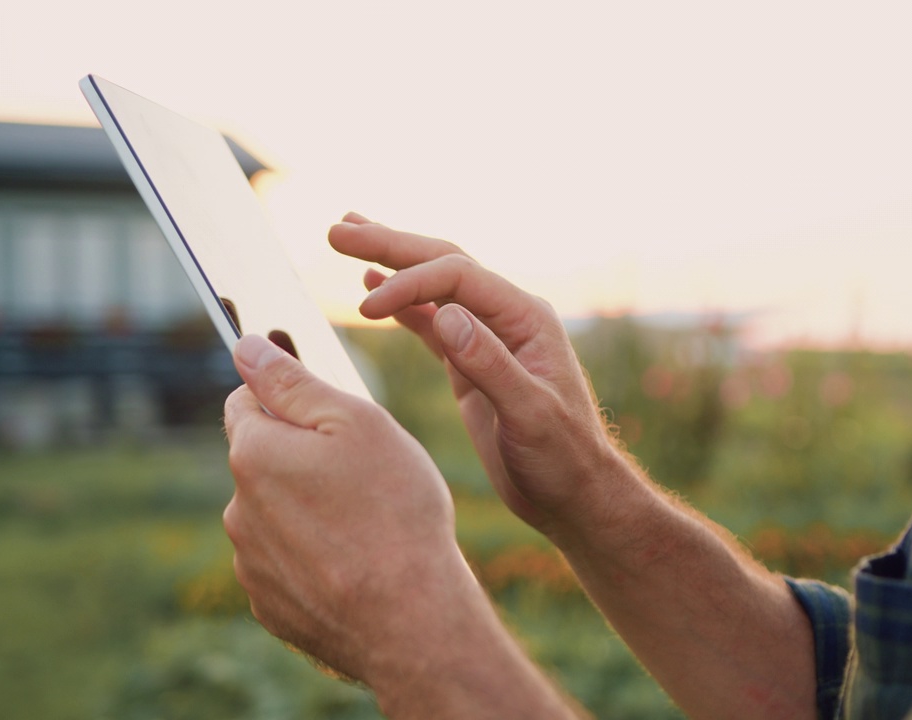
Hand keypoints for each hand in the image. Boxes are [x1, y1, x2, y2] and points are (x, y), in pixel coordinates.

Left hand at [222, 334, 467, 681]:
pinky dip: (315, 558)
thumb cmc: (395, 511)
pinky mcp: (272, 605)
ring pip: (276, 515)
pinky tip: (358, 564)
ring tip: (369, 525)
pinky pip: (288, 564)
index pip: (246, 401)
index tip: (328, 414)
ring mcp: (252, 563)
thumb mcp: (357, 423)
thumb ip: (295, 383)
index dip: (288, 396)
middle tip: (366, 473)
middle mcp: (238, 508)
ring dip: (309, 510)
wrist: (411, 618)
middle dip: (302, 457)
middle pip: (264, 460)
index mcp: (254, 453)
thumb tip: (247, 347)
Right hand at [329, 213, 633, 537]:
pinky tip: (370, 287)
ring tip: (346, 237)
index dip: (409, 282)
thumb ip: (490, 364)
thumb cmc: (562, 457)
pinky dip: (401, 302)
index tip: (366, 307)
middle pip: (443, 264)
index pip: (459, 277)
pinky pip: (431, 320)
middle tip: (336, 229)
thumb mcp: (530, 415)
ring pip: (434, 285)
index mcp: (526, 319)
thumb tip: (445, 314)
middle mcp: (508, 318)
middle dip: (390, 244)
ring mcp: (490, 337)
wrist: (575, 493)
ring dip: (390, 262)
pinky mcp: (472, 362)